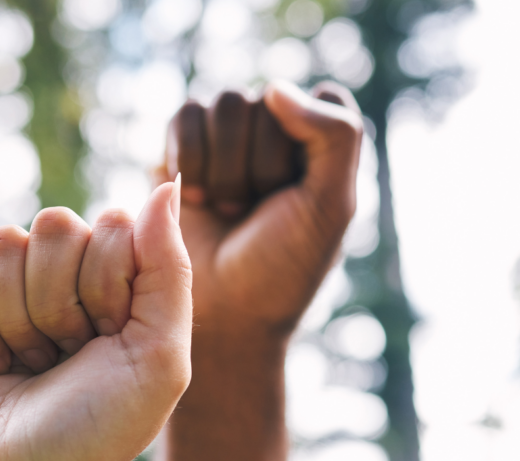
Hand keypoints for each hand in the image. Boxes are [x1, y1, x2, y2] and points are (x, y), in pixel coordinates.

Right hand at [0, 181, 190, 460]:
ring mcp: (20, 292)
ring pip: (6, 241)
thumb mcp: (160, 358)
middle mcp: (77, 284)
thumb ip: (170, 268)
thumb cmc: (92, 434)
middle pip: (58, 224)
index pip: (114, 223)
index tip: (109, 336)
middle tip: (65, 357)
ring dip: (18, 317)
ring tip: (31, 366)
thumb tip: (166, 183)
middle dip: (59, 300)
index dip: (107, 278)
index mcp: (130, 291)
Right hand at [162, 81, 362, 340]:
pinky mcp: (184, 145)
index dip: (307, 149)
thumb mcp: (333, 205)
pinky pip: (185, 116)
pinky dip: (188, 161)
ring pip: (224, 104)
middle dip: (260, 167)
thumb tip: (274, 89)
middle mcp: (279, 129)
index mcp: (325, 142)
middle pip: (266, 102)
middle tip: (257, 212)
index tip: (301, 197)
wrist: (224, 312)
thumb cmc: (285, 265)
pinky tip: (196, 200)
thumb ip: (335, 136)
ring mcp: (230, 135)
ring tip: (228, 209)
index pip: (322, 99)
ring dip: (224, 168)